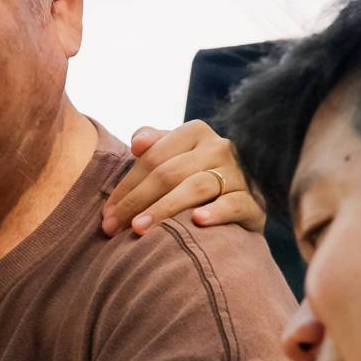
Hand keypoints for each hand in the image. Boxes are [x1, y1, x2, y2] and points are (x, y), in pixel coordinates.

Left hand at [102, 121, 266, 235]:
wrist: (239, 202)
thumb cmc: (194, 177)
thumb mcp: (173, 155)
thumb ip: (153, 143)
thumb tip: (137, 144)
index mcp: (196, 131)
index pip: (153, 158)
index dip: (126, 186)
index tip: (106, 213)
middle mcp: (220, 147)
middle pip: (169, 174)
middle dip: (136, 201)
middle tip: (112, 227)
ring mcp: (239, 173)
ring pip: (196, 188)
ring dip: (164, 209)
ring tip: (138, 229)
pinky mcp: (255, 201)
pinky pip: (235, 204)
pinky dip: (217, 212)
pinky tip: (198, 221)